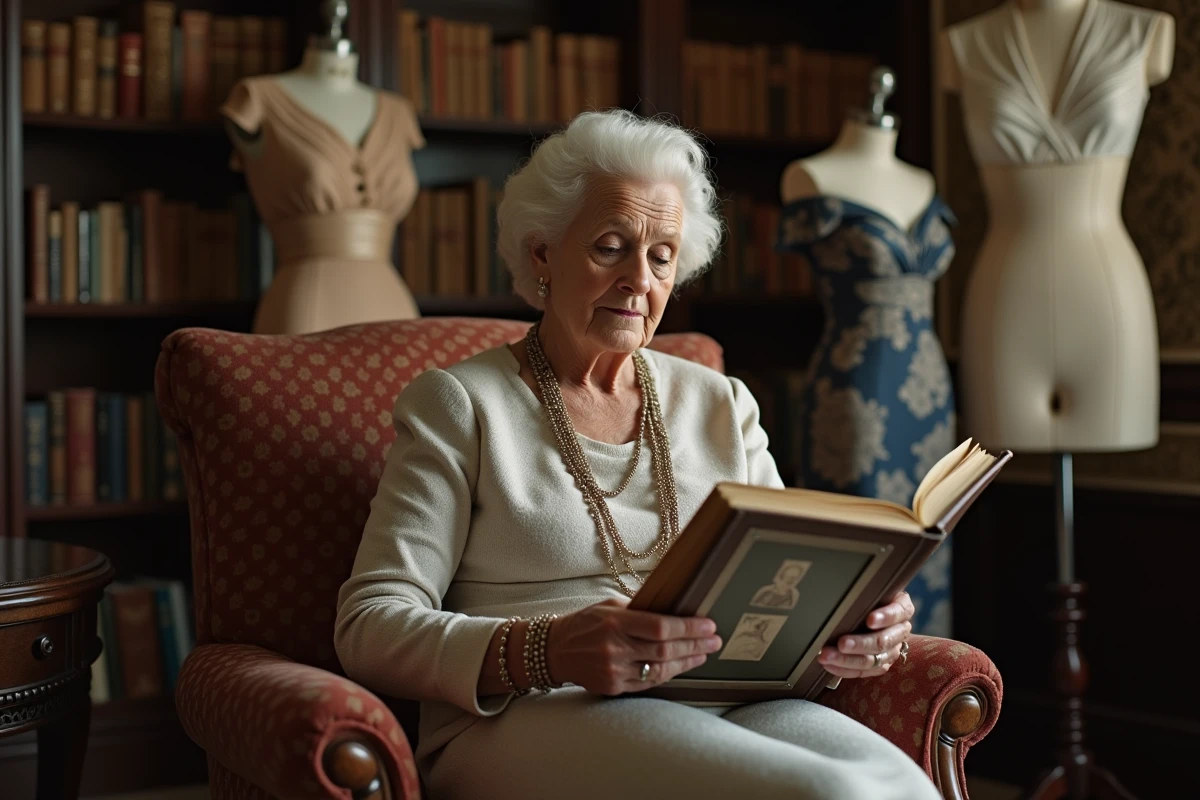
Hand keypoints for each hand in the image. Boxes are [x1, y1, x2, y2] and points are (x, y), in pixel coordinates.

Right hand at [546, 597, 722, 694]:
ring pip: (660, 670)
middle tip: (714, 641)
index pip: (660, 627)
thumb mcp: (610, 607)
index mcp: (615, 622)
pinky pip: (648, 682)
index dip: (688, 628)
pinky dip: (667, 674)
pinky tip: (680, 667)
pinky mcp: (613, 687)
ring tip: (703, 654)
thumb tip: (674, 611)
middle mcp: (615, 648)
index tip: (708, 626)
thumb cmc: (586, 623)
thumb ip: (639, 610)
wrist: (556, 650)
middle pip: (665, 650)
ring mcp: (614, 671)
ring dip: (686, 662)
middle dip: (695, 645)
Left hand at [817, 590, 914, 678]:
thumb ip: (863, 592)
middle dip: (861, 643)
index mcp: (902, 609)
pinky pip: (865, 672)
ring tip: (827, 656)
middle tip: (841, 643)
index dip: (886, 616)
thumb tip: (839, 587)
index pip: (899, 612)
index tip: (869, 620)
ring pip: (873, 660)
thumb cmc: (868, 598)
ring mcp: (893, 650)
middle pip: (884, 640)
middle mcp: (900, 631)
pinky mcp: (882, 664)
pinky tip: (829, 665)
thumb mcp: (871, 592)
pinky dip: (845, 669)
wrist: (873, 614)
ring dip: (848, 660)